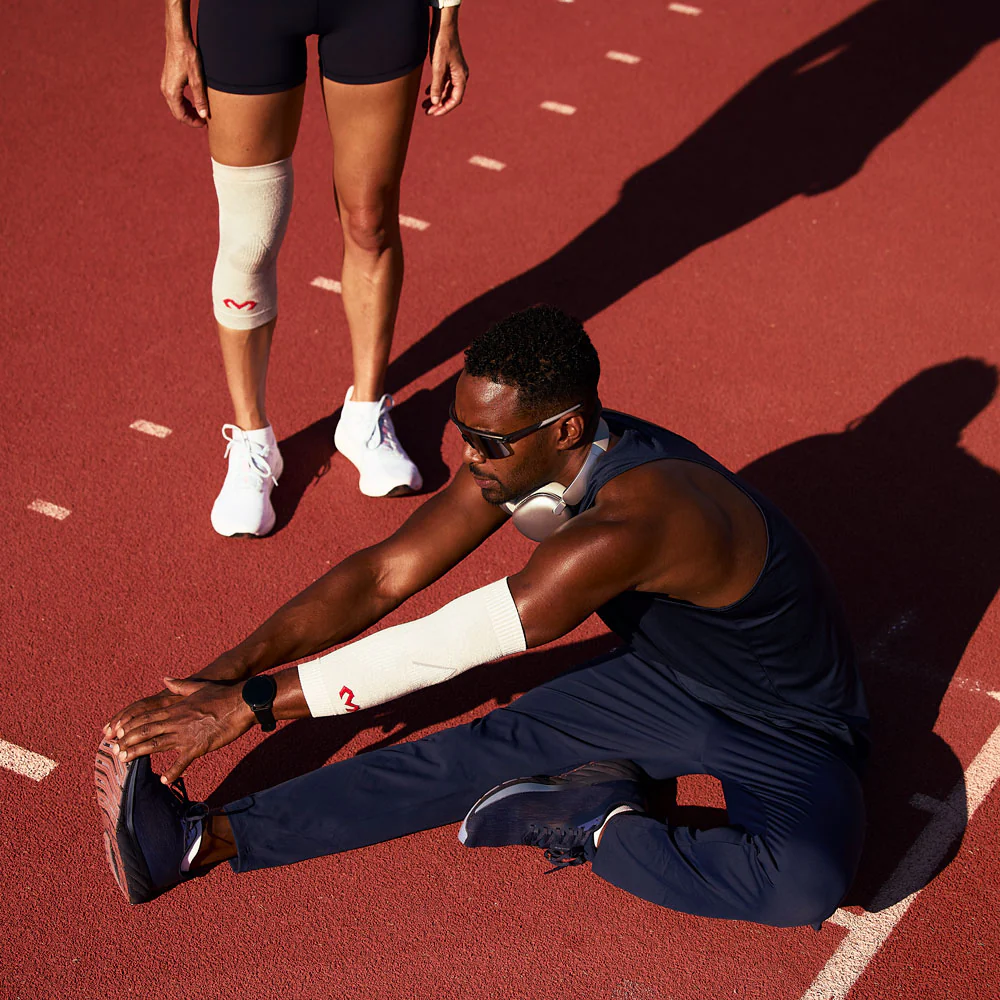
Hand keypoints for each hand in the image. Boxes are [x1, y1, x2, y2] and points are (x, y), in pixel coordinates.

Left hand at [108, 677, 254, 783]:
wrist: (241, 703)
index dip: (131, 724)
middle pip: (147, 730)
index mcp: (176, 708)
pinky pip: (182, 761)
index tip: (118, 732)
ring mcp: (186, 735)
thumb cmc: (222, 694)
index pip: (147, 716)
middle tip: (115, 750)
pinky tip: (164, 780)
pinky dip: (172, 772)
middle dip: (129, 740)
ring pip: (156, 745)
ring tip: (124, 760)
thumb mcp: (199, 686)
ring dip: (138, 753)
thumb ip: (180, 685)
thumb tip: (165, 679)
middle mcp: (177, 721)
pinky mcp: (198, 747)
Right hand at [161, 37, 209, 126]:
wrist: (178, 38)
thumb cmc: (188, 56)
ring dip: (187, 111)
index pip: (181, 115)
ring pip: (176, 105)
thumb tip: (203, 115)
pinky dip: (184, 103)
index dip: (193, 122)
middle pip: (177, 112)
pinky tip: (193, 102)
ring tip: (201, 112)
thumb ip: (200, 98)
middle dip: (190, 118)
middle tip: (204, 121)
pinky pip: (175, 98)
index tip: (204, 124)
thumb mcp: (197, 79)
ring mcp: (165, 84)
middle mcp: (166, 90)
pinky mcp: (168, 79)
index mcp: (172, 92)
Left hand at [424, 12, 468, 116]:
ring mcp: (454, 71)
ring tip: (424, 105)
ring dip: (436, 98)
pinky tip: (426, 93)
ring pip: (446, 90)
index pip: (455, 100)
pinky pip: (443, 82)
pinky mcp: (449, 66)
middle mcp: (460, 76)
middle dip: (439, 105)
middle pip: (450, 97)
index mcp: (461, 77)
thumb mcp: (438, 67)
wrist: (444, 26)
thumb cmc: (442, 44)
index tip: (433, 113)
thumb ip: (436, 86)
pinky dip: (436, 89)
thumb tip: (435, 102)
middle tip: (427, 112)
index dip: (444, 108)